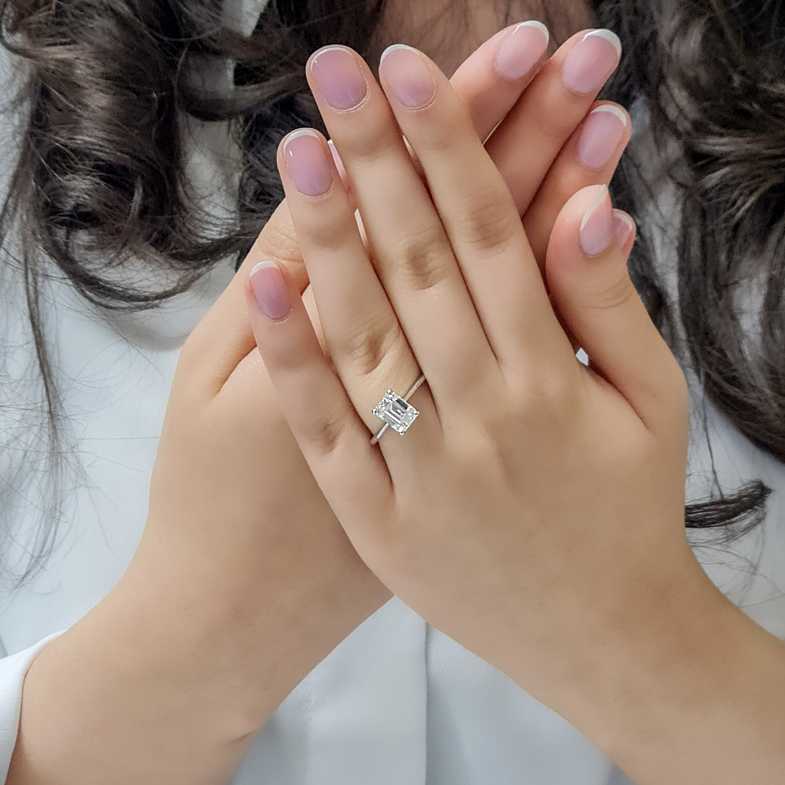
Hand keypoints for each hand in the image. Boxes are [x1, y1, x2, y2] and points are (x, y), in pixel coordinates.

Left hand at [246, 38, 720, 747]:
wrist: (604, 640)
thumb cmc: (633, 514)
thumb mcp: (654, 405)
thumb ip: (613, 304)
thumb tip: (588, 200)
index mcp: (551, 379)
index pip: (489, 233)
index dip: (449, 145)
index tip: (411, 71)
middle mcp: (480, 416)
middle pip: (418, 264)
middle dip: (377, 159)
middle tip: (336, 76)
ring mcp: (421, 472)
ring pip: (365, 336)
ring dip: (327, 238)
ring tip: (295, 150)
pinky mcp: (379, 523)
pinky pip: (329, 432)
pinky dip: (294, 359)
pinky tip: (264, 286)